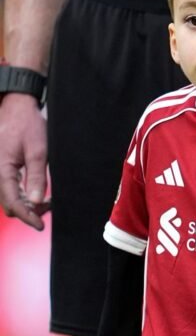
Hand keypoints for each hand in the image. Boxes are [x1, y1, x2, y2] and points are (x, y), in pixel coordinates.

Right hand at [0, 93, 49, 229]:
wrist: (16, 109)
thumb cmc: (27, 126)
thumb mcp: (38, 151)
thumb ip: (37, 177)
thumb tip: (35, 201)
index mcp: (2, 171)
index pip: (13, 203)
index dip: (27, 217)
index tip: (40, 226)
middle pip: (10, 204)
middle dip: (29, 211)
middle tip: (51, 205)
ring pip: (10, 198)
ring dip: (27, 204)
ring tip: (48, 199)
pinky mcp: (2, 171)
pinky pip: (9, 189)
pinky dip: (23, 195)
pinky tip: (38, 192)